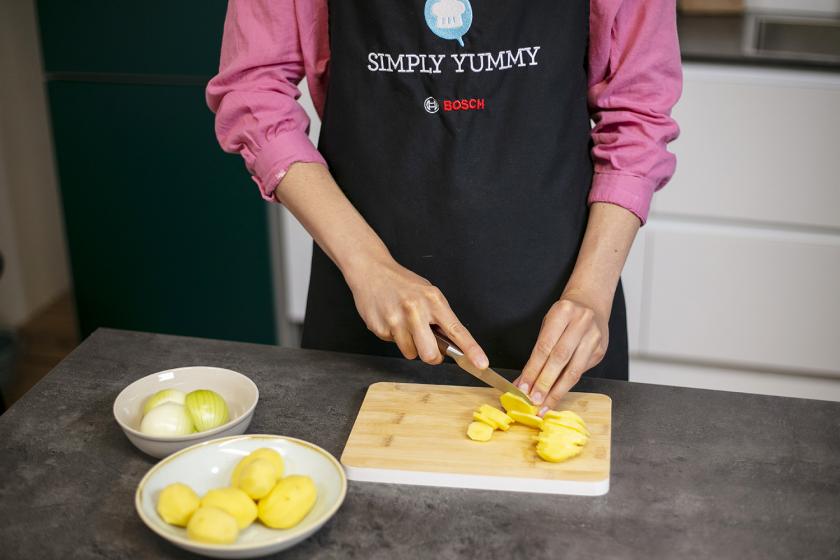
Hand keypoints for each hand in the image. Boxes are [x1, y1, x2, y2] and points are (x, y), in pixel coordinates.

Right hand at [345, 256, 488, 368]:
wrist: (371, 271)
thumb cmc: (402, 284)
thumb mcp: (428, 293)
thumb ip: (440, 317)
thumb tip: (451, 343)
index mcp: (433, 300)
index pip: (456, 329)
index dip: (471, 349)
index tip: (481, 363)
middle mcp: (415, 310)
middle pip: (430, 354)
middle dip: (432, 356)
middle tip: (429, 345)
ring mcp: (396, 320)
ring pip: (411, 353)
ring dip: (410, 345)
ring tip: (404, 324)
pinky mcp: (380, 328)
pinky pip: (393, 345)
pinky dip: (394, 337)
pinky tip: (390, 320)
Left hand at [514, 290, 608, 414]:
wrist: (590, 303)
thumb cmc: (564, 316)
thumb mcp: (548, 324)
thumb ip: (537, 351)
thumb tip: (523, 381)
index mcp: (563, 312)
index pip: (544, 346)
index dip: (533, 369)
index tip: (523, 387)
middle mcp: (581, 323)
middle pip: (560, 359)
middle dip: (545, 382)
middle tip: (533, 400)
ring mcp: (594, 337)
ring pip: (574, 370)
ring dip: (557, 390)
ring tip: (545, 404)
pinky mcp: (601, 350)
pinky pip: (582, 372)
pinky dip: (567, 385)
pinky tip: (557, 394)